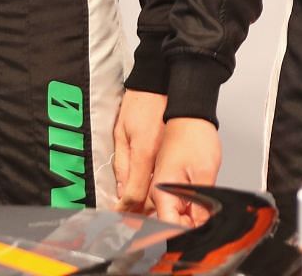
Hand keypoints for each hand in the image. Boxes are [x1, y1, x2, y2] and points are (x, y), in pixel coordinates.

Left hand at [113, 89, 167, 211]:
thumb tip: (121, 187)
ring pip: (165, 188)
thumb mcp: (121, 132)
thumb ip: (121, 163)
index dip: (126, 208)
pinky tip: (158, 193)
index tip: (119, 216)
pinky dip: (165, 188)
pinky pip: (174, 177)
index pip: (135, 192)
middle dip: (141, 211)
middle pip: (153, 195)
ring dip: (154, 202)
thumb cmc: (141, 101)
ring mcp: (174, 154)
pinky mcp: (182, 152)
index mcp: (144, 152)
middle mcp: (162, 156)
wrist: (163, 82)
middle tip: (130, 220)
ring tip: (142, 212)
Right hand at [152, 117, 221, 226]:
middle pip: (171, 223)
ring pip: (175, 215)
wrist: (190, 115)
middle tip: (210, 225)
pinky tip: (203, 206)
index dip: (187, 234)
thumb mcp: (204, 174)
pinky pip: (178, 203)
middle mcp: (157, 193)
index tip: (202, 235)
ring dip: (191, 218)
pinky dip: (191, 208)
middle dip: (190, 228)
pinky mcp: (170, 183)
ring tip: (207, 214)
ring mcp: (163, 188)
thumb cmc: (194, 136)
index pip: (168, 227)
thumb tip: (203, 225)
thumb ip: (202, 204)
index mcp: (161, 192)